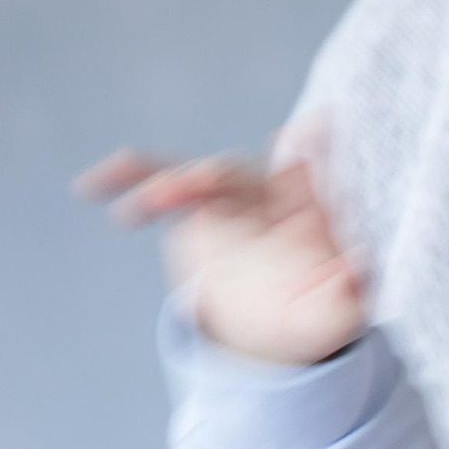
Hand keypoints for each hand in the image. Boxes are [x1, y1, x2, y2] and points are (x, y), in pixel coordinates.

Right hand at [78, 146, 368, 366]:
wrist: (280, 321)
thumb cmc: (318, 311)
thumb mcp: (339, 309)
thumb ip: (349, 289)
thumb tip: (359, 271)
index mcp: (310, 207)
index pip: (310, 175)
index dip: (309, 151)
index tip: (311, 127)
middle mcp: (266, 190)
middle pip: (239, 174)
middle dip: (214, 177)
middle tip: (195, 184)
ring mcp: (225, 194)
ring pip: (193, 176)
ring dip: (168, 183)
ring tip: (144, 205)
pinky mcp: (191, 205)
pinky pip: (154, 183)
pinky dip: (125, 179)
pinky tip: (90, 187)